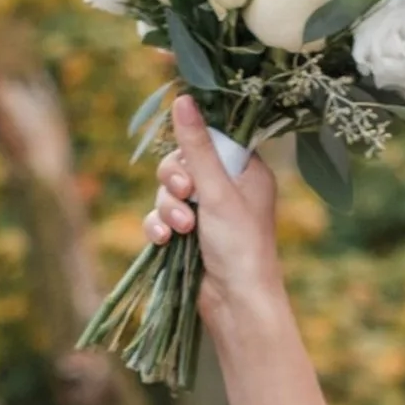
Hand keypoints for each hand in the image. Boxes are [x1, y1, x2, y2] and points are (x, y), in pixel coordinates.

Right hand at [147, 95, 284, 332]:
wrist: (237, 306)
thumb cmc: (241, 246)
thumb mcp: (217, 190)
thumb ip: (196, 146)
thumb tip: (181, 98)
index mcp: (246, 171)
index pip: (211, 137)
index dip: (192, 143)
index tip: (188, 157)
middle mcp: (227, 188)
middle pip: (182, 162)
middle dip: (174, 180)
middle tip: (183, 192)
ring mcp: (206, 213)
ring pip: (168, 191)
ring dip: (167, 207)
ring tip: (180, 229)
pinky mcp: (188, 237)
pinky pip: (161, 218)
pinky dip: (159, 226)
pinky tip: (163, 240)